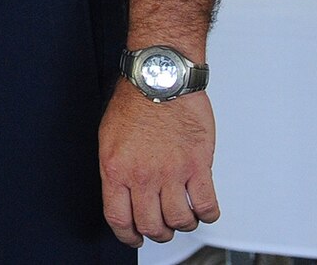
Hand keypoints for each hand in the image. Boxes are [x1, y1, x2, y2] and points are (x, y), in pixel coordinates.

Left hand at [98, 83, 219, 244]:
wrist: (159, 78)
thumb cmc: (134, 100)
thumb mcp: (109, 137)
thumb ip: (117, 168)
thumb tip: (122, 191)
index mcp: (115, 168)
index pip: (118, 218)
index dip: (127, 235)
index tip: (133, 238)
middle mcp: (142, 175)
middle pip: (151, 225)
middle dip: (157, 232)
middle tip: (161, 227)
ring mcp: (171, 173)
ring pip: (180, 221)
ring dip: (182, 224)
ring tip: (182, 215)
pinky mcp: (198, 167)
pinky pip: (206, 206)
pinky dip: (207, 214)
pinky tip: (203, 208)